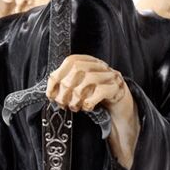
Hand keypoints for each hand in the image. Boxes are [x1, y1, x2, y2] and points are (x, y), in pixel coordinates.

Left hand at [46, 55, 139, 169]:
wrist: (119, 104)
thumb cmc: (96, 95)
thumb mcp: (80, 87)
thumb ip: (67, 85)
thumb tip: (50, 93)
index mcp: (88, 61)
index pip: (71, 61)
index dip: (58, 77)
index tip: (51, 93)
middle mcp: (99, 65)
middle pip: (77, 70)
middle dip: (66, 90)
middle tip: (63, 104)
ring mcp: (109, 75)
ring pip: (88, 80)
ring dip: (77, 98)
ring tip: (74, 108)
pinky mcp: (116, 88)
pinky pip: (100, 92)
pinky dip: (89, 102)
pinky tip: (87, 108)